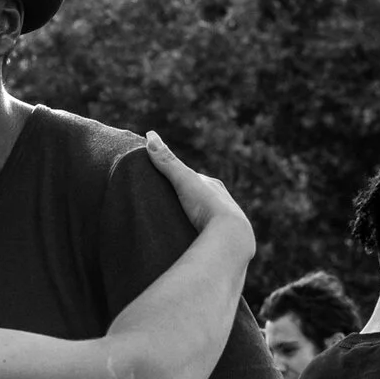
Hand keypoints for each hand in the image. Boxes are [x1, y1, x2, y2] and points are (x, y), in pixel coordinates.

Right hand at [142, 132, 253, 256]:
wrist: (230, 237)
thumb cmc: (208, 206)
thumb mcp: (184, 180)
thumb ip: (168, 161)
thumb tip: (150, 135)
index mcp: (214, 187)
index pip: (193, 180)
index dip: (178, 181)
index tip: (161, 184)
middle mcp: (222, 203)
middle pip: (199, 200)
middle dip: (185, 202)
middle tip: (164, 208)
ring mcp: (223, 223)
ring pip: (203, 219)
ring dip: (190, 222)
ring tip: (171, 228)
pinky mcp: (221, 242)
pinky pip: (206, 236)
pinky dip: (196, 236)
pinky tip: (186, 243)